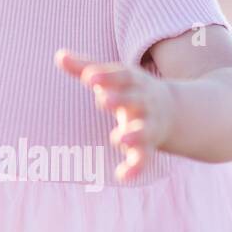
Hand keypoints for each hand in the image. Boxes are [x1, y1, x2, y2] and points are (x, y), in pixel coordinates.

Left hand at [55, 49, 175, 182]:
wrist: (172, 111)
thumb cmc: (131, 90)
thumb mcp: (114, 77)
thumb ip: (86, 67)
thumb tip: (59, 55)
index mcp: (133, 83)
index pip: (122, 77)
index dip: (106, 76)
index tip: (88, 77)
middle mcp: (143, 104)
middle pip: (135, 100)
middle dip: (120, 100)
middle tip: (102, 100)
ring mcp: (148, 126)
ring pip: (144, 131)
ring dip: (134, 134)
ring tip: (119, 138)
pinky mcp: (148, 148)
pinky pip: (144, 158)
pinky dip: (135, 168)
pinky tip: (121, 176)